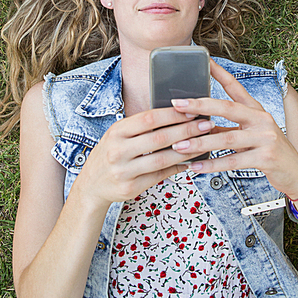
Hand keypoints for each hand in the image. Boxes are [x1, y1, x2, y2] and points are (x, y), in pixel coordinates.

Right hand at [76, 106, 213, 206]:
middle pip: (159, 138)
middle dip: (186, 130)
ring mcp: (124, 170)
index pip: (149, 118)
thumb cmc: (110, 154)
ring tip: (203, 143)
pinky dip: (177, 167)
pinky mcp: (131, 187)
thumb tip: (174, 114)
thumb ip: (140, 126)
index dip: (172, 114)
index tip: (191, 110)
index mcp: (116, 131)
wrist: (90, 185)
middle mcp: (118, 150)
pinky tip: (190, 161)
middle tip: (206, 125)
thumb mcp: (117, 135)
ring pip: (162, 159)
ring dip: (187, 150)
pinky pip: (160, 175)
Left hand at [171, 59, 297, 198]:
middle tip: (178, 104)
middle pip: (227, 108)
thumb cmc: (269, 151)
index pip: (235, 86)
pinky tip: (195, 166)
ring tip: (179, 145)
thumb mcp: (251, 133)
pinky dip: (212, 164)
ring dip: (200, 143)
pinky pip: (233, 161)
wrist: (297, 173)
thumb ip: (228, 127)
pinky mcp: (266, 158)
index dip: (219, 73)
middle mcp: (261, 119)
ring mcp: (265, 138)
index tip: (203, 61)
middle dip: (200, 106)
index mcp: (256, 110)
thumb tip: (198, 122)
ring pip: (226, 138)